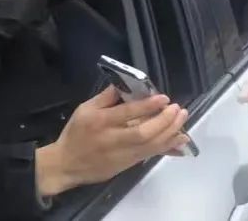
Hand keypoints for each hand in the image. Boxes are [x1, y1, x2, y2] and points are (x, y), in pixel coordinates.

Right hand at [35, 86, 189, 196]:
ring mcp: (120, 156)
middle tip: (178, 109)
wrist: (65, 165)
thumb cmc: (76, 133)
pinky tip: (181, 139)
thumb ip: (107, 96)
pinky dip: (167, 147)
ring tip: (183, 118)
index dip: (147, 106)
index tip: (164, 98)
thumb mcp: (85, 108)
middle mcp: (112, 140)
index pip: (127, 114)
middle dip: (164, 121)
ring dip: (170, 133)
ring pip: (149, 147)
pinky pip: (149, 156)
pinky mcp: (126, 166)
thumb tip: (126, 82)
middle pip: (142, 133)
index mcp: (100, 122)